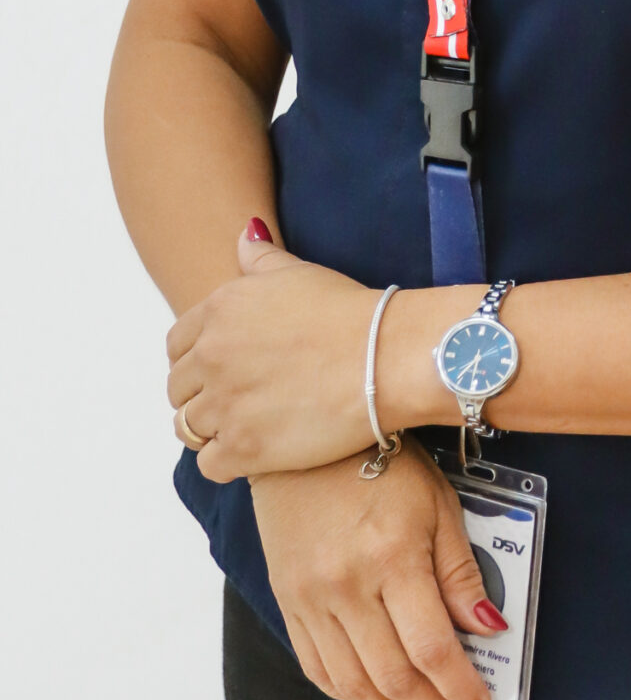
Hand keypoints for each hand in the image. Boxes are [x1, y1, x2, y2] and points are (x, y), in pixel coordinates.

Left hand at [168, 221, 380, 479]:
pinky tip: (254, 453)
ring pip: (187, 428)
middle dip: (201, 395)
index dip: (196, 360)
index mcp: (217, 312)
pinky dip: (226, 462)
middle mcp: (210, 356)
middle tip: (238, 401)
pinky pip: (209, 465)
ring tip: (248, 427)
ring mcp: (224, 404)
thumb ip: (261, 258)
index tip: (221, 370)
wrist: (386, 357)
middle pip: (178, 389)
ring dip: (212, 429)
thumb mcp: (299, 272)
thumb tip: (245, 234)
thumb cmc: (349, 312)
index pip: (176, 345)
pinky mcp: (244, 447)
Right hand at [251, 449, 505, 699]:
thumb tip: (489, 629)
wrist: (304, 438)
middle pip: (394, 677)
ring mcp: (310, 599)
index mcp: (392, 558)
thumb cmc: (382, 463)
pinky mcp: (286, 602)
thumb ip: (461, 572)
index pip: (432, 648)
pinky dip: (350, 695)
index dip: (460, 688)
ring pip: (353, 684)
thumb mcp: (438, 505)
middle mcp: (346, 587)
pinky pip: (316, 668)